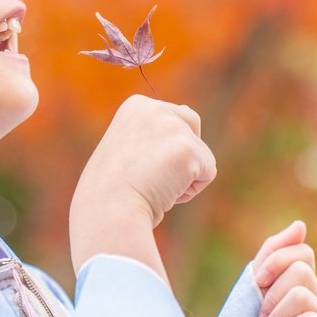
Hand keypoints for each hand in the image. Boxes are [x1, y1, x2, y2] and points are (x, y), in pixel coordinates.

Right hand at [69, 95, 215, 286]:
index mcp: (136, 105)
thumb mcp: (128, 147)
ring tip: (153, 185)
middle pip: (193, 128)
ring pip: (201, 155)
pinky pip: (207, 173)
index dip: (160, 151)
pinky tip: (164, 192)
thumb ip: (153, 131)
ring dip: (183, 177)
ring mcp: (172, 126)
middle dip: (178, 157)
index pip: (173, 119)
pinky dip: (190, 190)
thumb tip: (188, 111)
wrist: (109, 210)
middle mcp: (155, 108)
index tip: (135, 166)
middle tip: (148, 175)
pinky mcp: (188, 149)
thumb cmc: (113, 189)